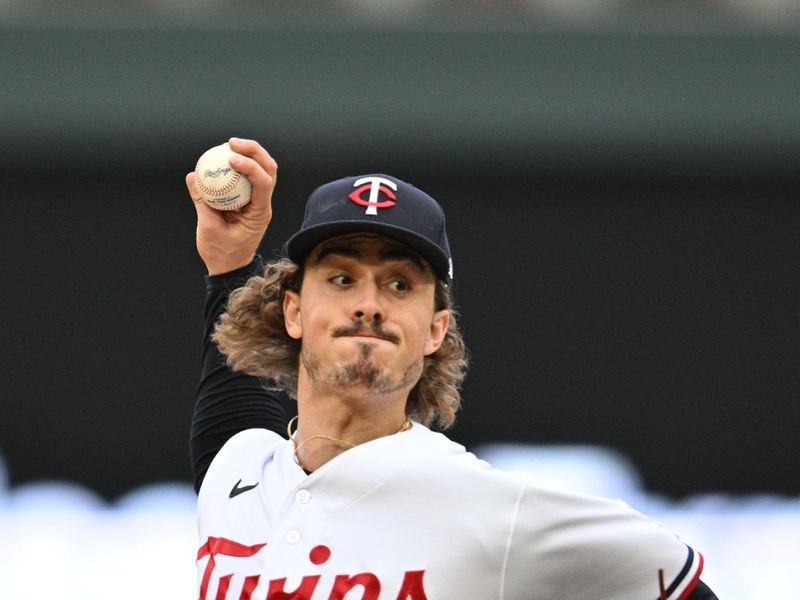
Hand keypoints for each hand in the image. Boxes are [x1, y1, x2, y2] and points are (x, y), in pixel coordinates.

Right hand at [185, 138, 277, 274]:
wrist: (229, 267)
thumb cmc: (222, 252)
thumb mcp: (208, 228)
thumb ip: (202, 201)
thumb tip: (193, 176)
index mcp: (260, 213)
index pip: (264, 183)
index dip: (250, 166)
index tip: (230, 159)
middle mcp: (263, 204)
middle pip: (269, 169)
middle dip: (254, 151)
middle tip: (231, 142)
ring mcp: (258, 201)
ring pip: (262, 170)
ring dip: (249, 154)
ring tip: (228, 144)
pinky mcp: (248, 200)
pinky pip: (246, 177)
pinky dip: (238, 165)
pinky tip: (223, 156)